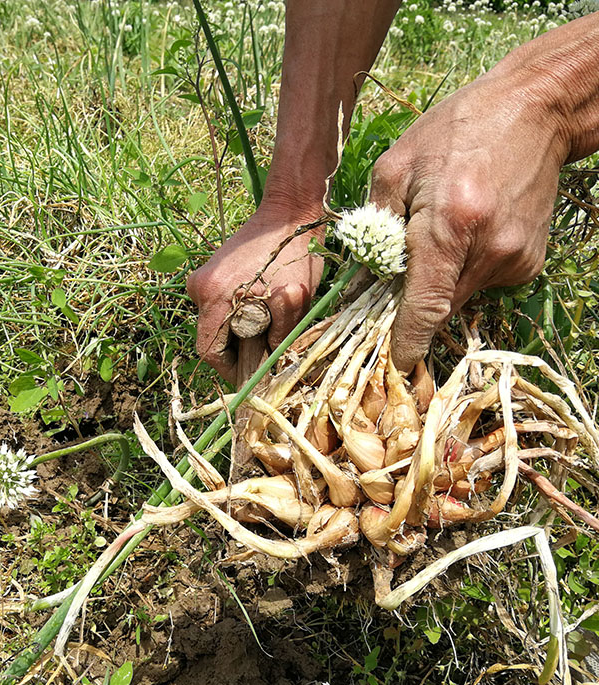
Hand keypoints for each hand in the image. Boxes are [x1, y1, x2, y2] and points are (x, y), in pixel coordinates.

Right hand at [187, 206, 324, 382]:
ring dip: (238, 333)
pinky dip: (237, 315)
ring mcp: (202, 277)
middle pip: (211, 337)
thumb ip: (279, 337)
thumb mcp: (293, 301)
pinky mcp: (211, 271)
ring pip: (216, 322)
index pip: (209, 350)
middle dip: (236, 351)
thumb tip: (270, 367)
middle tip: (264, 356)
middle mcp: (199, 288)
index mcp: (213, 296)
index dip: (229, 370)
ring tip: (266, 330)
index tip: (251, 376)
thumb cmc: (295, 254)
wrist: (289, 212)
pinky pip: (219, 306)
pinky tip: (260, 311)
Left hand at [370, 68, 568, 371]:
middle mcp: (488, 250)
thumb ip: (376, 226)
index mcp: (450, 225)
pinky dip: (465, 269)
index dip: (407, 339)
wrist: (536, 109)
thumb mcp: (396, 167)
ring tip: (442, 233)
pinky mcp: (529, 262)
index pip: (425, 307)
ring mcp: (515, 259)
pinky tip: (470, 230)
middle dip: (414, 303)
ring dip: (440, 282)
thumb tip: (364, 278)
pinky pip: (482, 283)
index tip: (394, 361)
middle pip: (439, 307)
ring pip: (460, 297)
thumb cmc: (456, 131)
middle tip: (399, 274)